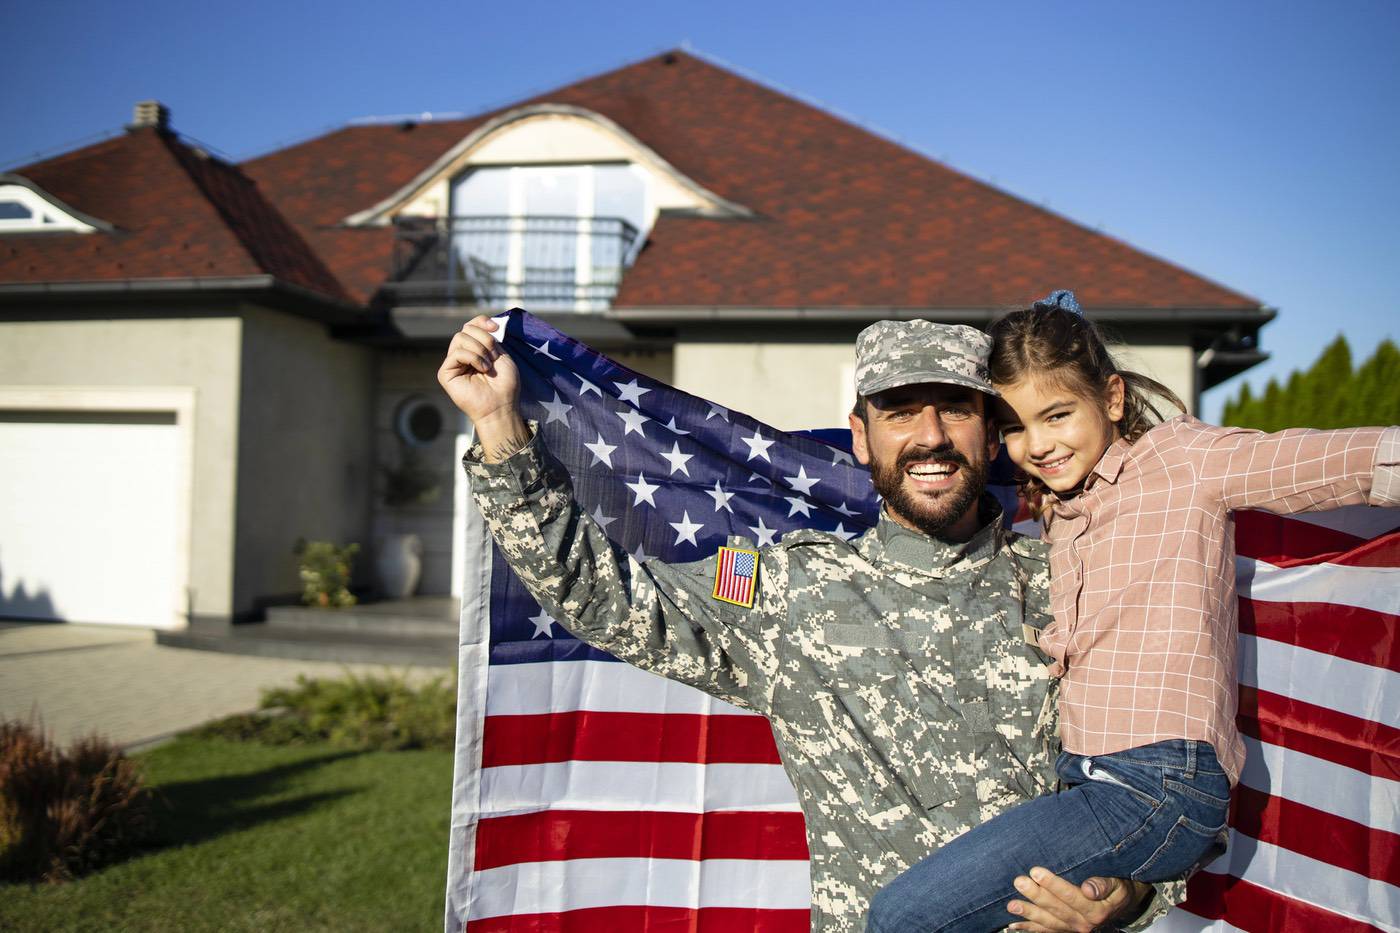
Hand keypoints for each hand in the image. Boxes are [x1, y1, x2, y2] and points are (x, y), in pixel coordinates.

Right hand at [437, 316, 526, 458]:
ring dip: (479, 349)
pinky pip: (456, 353)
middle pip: (466, 329)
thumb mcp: (502, 355)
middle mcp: (462, 355)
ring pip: (460, 338)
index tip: (495, 327)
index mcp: (475, 350)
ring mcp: (453, 364)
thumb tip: (482, 323)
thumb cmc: (504, 385)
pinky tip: (482, 369)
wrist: (501, 405)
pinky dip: (472, 357)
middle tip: (493, 357)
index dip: (481, 321)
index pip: (471, 326)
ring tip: (488, 366)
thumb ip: (489, 339)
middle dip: (484, 339)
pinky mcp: (445, 373)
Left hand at [1005, 867, 1149, 931]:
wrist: (1123, 907)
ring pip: (1049, 923)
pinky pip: (1047, 932)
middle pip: (1056, 910)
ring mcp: (1074, 930)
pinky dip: (1030, 929)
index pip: (1071, 896)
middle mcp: (1084, 924)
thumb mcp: (1118, 885)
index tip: (1035, 871)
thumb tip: (1088, 888)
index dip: (1053, 884)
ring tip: (1012, 906)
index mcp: (1096, 911)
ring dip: (1029, 914)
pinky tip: (1013, 926)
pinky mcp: (1067, 932)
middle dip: (1036, 896)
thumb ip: (1104, 885)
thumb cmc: (1118, 890)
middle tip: (1019, 882)